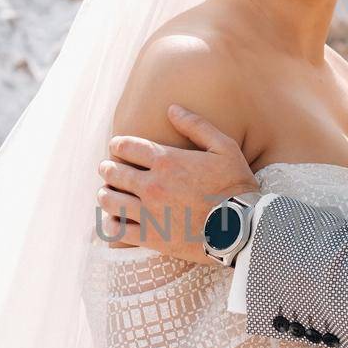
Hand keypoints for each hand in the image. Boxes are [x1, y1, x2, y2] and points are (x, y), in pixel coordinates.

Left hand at [95, 104, 260, 263]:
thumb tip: (172, 109)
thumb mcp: (224, 148)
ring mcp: (149, 212)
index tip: (116, 148)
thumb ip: (197, 126)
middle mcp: (152, 185)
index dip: (117, 145)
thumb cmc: (236, 186)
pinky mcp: (151, 237)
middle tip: (107, 169)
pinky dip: (110, 224)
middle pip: (113, 172)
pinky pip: (117, 230)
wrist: (242, 228)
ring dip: (105, 195)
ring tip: (107, 194)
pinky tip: (113, 220)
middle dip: (107, 168)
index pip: (126, 147)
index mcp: (166, 161)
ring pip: (110, 201)